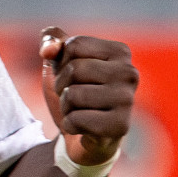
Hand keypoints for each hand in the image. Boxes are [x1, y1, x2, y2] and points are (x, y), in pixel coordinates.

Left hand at [39, 26, 137, 166]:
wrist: (81, 135)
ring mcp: (127, 100)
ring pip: (74, 94)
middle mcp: (130, 73)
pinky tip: (83, 128)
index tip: (72, 76)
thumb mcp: (59, 61)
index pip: (73, 45)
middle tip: (74, 97)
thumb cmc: (74, 91)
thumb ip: (51, 41)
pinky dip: (69, 125)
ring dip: (66, 106)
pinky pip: (76, 119)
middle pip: (74, 69)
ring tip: (79, 111)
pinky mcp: (120, 127)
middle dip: (62, 85)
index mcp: (120, 52)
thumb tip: (47, 49)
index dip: (61, 62)